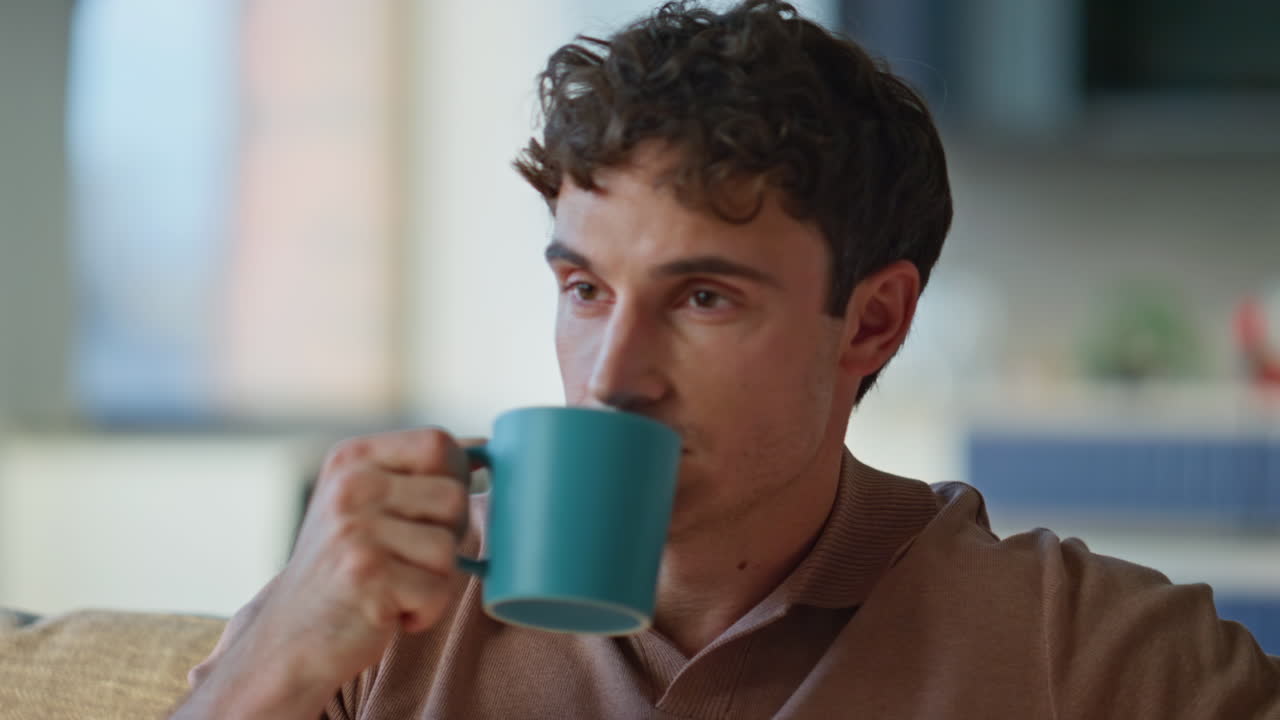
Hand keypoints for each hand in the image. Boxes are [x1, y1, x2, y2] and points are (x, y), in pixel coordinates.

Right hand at [178, 428, 473, 717]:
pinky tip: (389, 611)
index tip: (431, 511)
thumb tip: (483, 448)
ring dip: (434, 579)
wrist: (290, 637)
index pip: (438, 443)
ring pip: (449, 547)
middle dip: (447, 536)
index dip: (455, 477)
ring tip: (395, 585)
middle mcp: (351, 487)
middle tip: (406, 558)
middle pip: (455, 497)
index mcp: (353, 459)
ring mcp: (356, 530)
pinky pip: (439, 590)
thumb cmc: (344, 567)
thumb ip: (417, 472)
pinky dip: (425, 611)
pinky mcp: (367, 577)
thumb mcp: (365, 503)